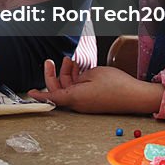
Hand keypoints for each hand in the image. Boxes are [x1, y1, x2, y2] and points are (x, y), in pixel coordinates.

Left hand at [26, 57, 163, 114]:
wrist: (135, 95)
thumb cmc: (116, 84)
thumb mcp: (93, 74)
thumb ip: (77, 76)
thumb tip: (71, 78)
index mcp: (75, 97)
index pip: (52, 97)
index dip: (39, 94)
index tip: (29, 92)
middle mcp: (78, 103)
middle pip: (58, 90)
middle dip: (53, 74)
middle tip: (50, 61)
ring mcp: (86, 103)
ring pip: (68, 89)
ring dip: (66, 74)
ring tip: (70, 61)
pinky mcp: (92, 101)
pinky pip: (77, 91)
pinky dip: (75, 79)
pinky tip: (79, 67)